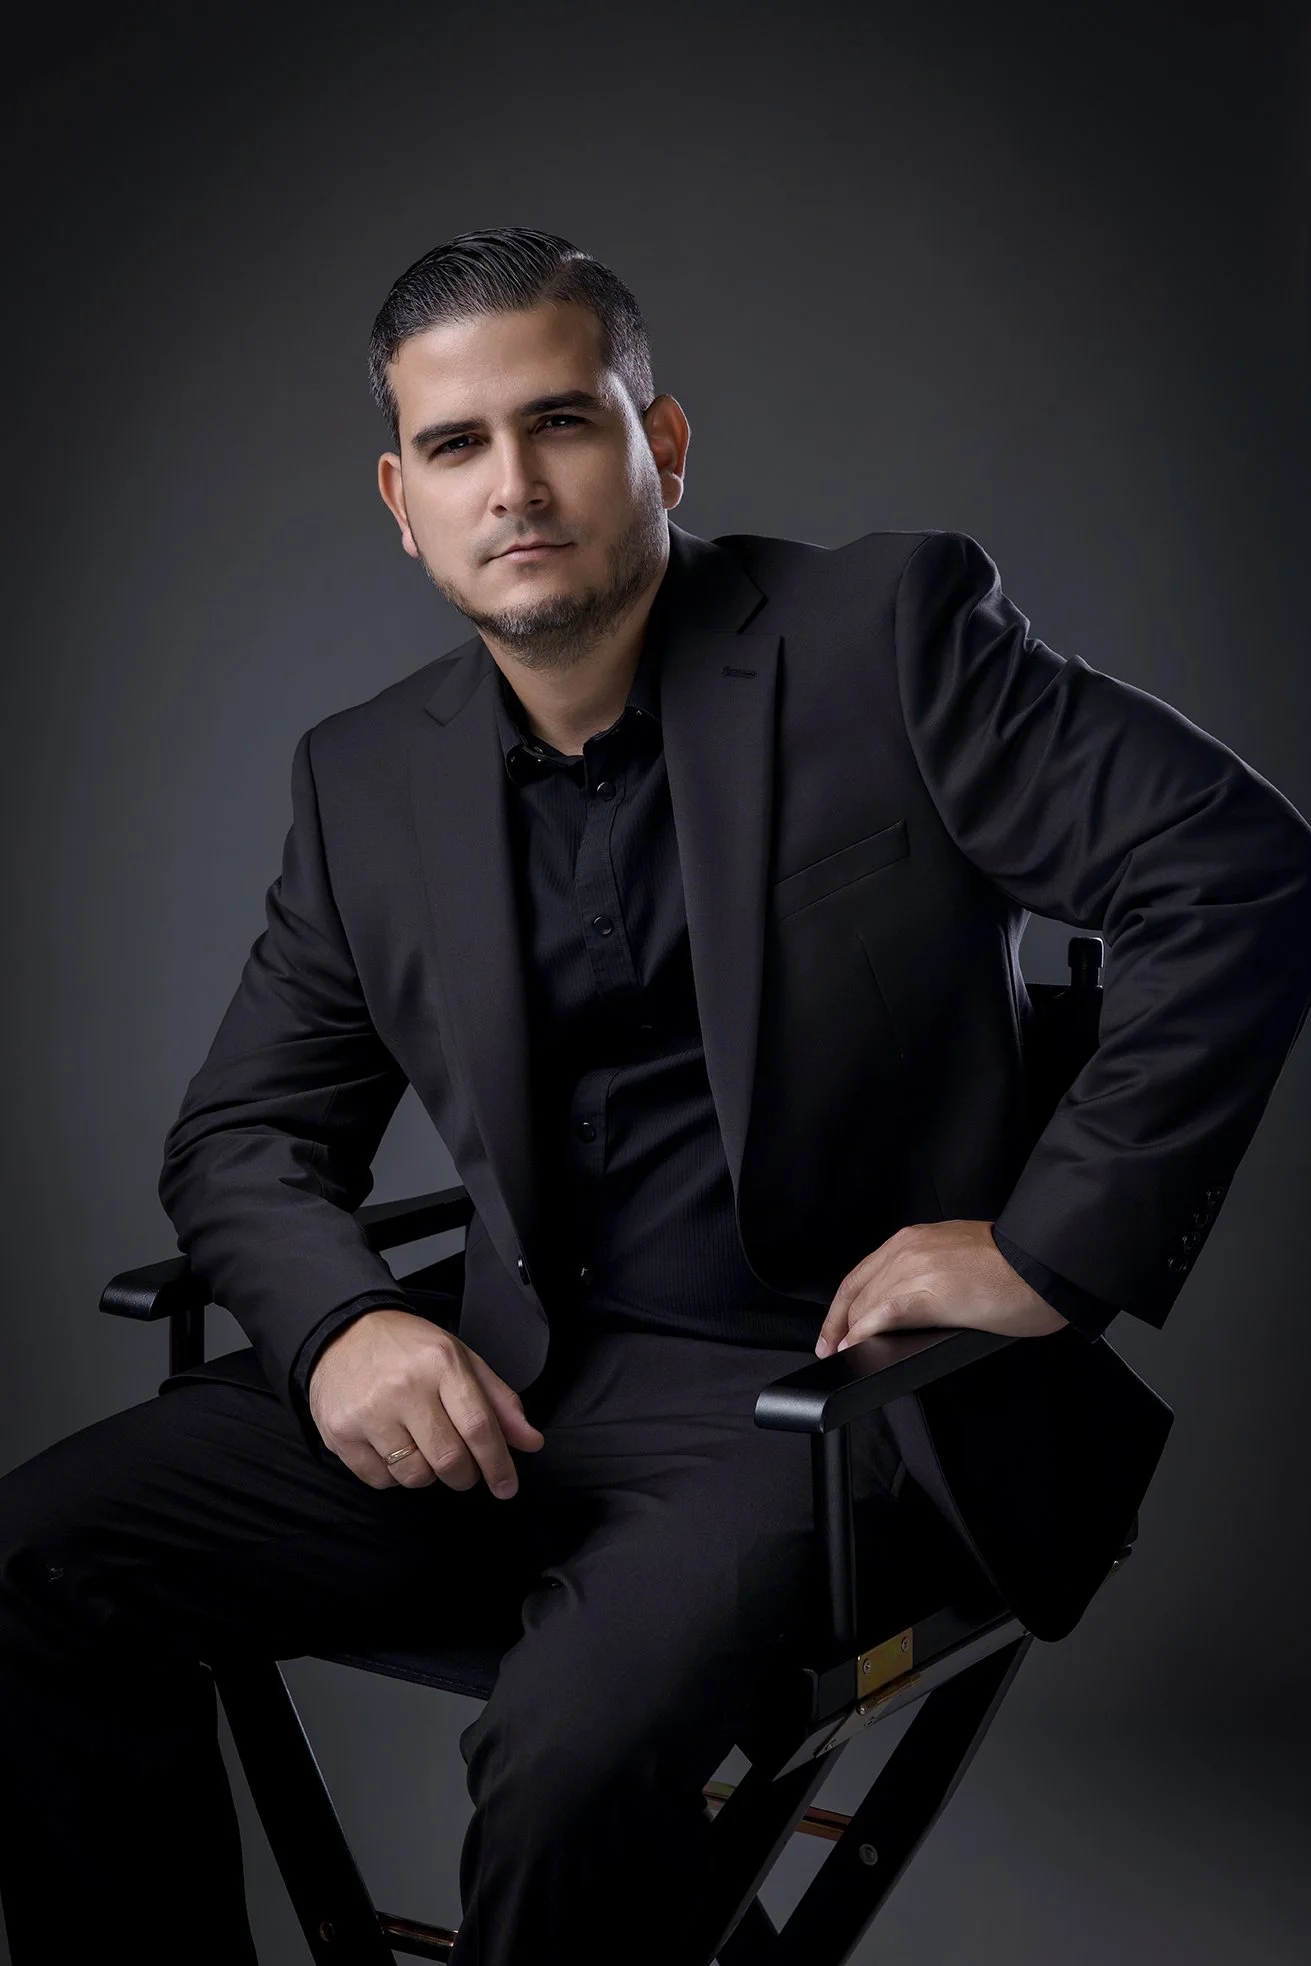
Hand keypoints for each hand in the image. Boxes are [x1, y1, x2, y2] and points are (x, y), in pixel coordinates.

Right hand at [308, 1307, 544, 1496]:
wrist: (344, 1331)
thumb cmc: (409, 1348)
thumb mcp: (461, 1359)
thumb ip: (499, 1402)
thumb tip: (531, 1443)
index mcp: (441, 1364)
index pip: (479, 1428)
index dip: (498, 1465)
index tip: (506, 1487)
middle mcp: (404, 1388)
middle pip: (449, 1459)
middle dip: (464, 1475)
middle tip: (462, 1469)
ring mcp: (368, 1412)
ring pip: (414, 1475)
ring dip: (427, 1474)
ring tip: (422, 1448)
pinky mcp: (340, 1432)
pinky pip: (380, 1479)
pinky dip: (393, 1475)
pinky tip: (393, 1447)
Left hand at [814, 1220, 1067, 1357]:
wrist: (1045, 1266)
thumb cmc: (1016, 1268)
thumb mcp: (959, 1258)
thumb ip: (929, 1272)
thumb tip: (911, 1305)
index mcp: (914, 1239)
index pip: (862, 1273)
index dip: (842, 1305)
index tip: (834, 1326)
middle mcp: (908, 1249)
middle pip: (857, 1290)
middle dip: (839, 1322)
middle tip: (829, 1347)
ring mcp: (915, 1269)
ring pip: (866, 1305)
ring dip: (849, 1332)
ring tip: (842, 1354)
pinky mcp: (927, 1294)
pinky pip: (882, 1316)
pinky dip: (863, 1335)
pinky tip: (855, 1348)